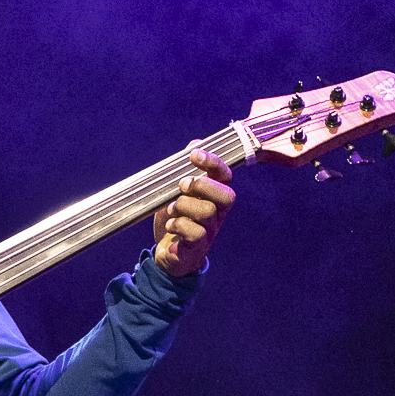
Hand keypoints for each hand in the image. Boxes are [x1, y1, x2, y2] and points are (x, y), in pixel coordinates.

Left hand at [152, 147, 235, 276]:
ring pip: (207, 212)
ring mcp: (210, 230)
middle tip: (182, 185)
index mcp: (214, 195)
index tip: (193, 154)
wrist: (168, 253)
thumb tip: (196, 142)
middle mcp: (217, 212)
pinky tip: (170, 225)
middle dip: (202, 185)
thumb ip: (186, 168)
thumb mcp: (176, 191)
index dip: (213, 162)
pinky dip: (178, 225)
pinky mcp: (198, 246)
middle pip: (226, 195)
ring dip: (184, 205)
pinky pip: (196, 233)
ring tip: (171, 209)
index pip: (225, 175)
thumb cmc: (175, 218)